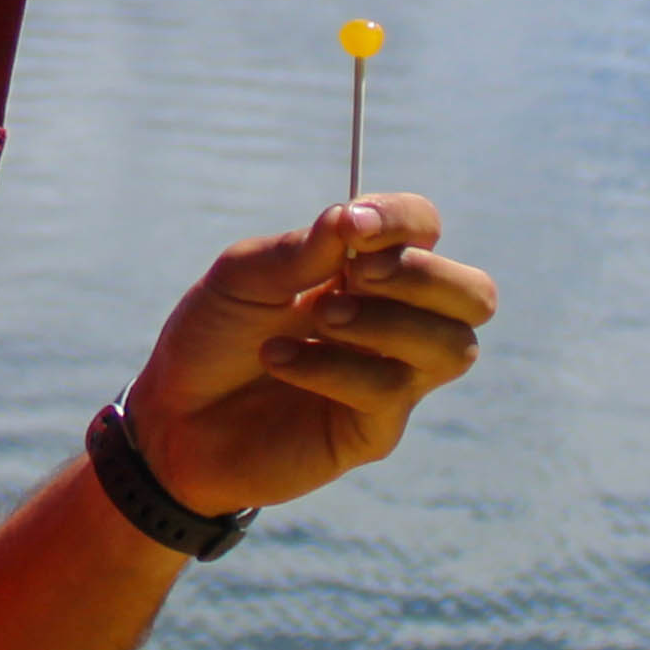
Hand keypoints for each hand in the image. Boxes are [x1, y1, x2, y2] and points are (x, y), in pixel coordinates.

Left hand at [121, 193, 494, 517]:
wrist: (173, 420)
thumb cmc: (212, 338)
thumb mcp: (241, 278)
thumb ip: (300, 250)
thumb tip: (350, 218)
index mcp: (368, 271)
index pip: (425, 230)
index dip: (403, 220)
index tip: (351, 224)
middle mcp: (396, 323)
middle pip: (476, 295)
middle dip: (425, 276)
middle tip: (354, 275)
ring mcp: (392, 379)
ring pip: (455, 348)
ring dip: (390, 322)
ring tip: (319, 316)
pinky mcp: (373, 431)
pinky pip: (389, 392)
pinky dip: (335, 366)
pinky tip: (280, 358)